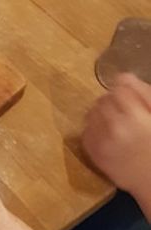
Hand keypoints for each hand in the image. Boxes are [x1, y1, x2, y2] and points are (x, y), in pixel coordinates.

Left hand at [82, 74, 150, 209]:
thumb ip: (144, 94)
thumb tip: (124, 76)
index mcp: (136, 116)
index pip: (118, 88)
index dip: (125, 91)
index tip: (130, 99)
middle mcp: (115, 126)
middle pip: (103, 99)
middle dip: (113, 103)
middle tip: (125, 115)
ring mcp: (102, 140)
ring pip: (92, 112)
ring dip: (101, 114)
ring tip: (116, 125)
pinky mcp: (93, 153)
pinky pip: (85, 130)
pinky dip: (94, 129)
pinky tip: (108, 136)